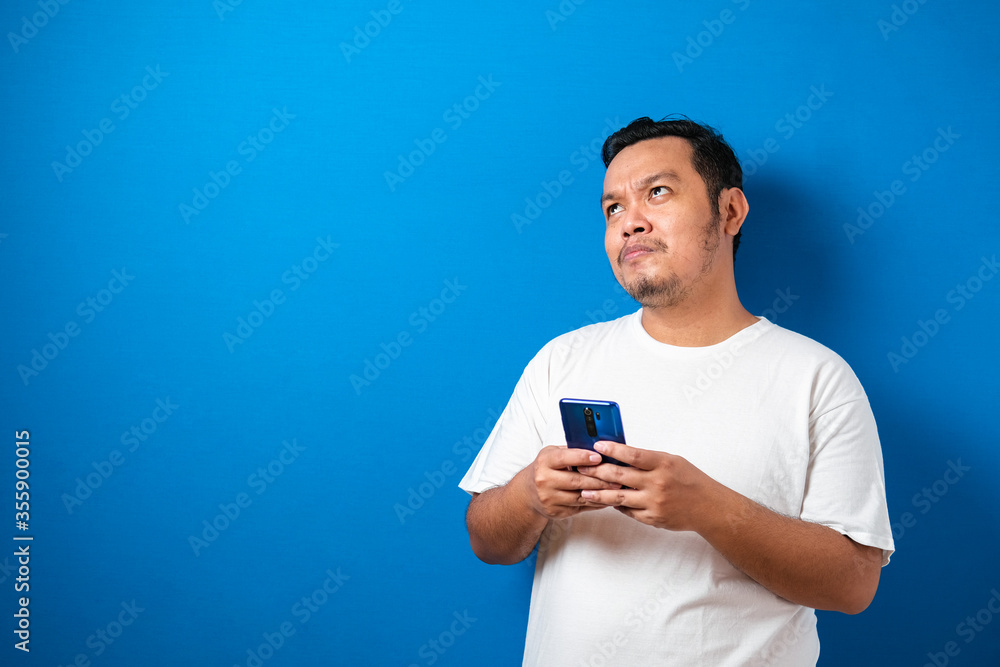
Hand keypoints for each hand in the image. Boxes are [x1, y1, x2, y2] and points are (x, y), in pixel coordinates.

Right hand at [520, 446, 622, 519]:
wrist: (528, 493)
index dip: (582, 457)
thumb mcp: (552, 454)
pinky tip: (607, 498)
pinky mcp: (556, 511)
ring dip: (601, 493)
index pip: (564, 458)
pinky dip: (595, 503)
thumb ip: (571, 451)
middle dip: (599, 479)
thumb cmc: (545, 469)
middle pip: (576, 480)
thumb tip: (598, 447)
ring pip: (580, 496)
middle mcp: (545, 480)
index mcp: (545, 462)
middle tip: (617, 477)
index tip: (598, 457)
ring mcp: (549, 498)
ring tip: (616, 488)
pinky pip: (580, 507)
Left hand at [576, 440, 720, 530]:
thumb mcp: (671, 461)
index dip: (612, 450)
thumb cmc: (689, 480)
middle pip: (619, 476)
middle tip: (581, 467)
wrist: (708, 507)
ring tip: (583, 490)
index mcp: (662, 464)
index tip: (597, 445)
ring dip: (598, 494)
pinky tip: (605, 501)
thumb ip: (648, 459)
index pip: (632, 454)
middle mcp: (657, 483)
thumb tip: (620, 454)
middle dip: (597, 471)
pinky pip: (628, 511)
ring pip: (618, 497)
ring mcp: (654, 502)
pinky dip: (616, 505)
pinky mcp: (652, 518)